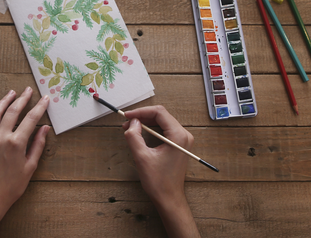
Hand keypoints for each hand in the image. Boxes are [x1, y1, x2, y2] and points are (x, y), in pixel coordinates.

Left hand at [0, 87, 50, 237]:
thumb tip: (45, 129)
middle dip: (22, 98)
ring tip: (11, 93)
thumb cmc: (11, 187)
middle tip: (28, 90)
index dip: (40, 107)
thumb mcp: (30, 167)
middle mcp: (1, 137)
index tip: (45, 99)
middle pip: (12, 111)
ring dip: (4, 101)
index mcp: (16, 143)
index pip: (31, 119)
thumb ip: (37, 145)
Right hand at [123, 106, 199, 237]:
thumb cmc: (158, 181)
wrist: (169, 198)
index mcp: (178, 136)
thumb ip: (134, 136)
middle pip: (161, 116)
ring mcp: (183, 140)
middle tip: (126, 122)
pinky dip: (152, 130)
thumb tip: (132, 122)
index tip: (127, 116)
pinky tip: (140, 133)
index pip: (159, 113)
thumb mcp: (141, 157)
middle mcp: (184, 135)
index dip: (141, 112)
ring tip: (130, 128)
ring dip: (146, 123)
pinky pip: (164, 130)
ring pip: (162, 122)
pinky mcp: (179, 145)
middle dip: (142, 117)